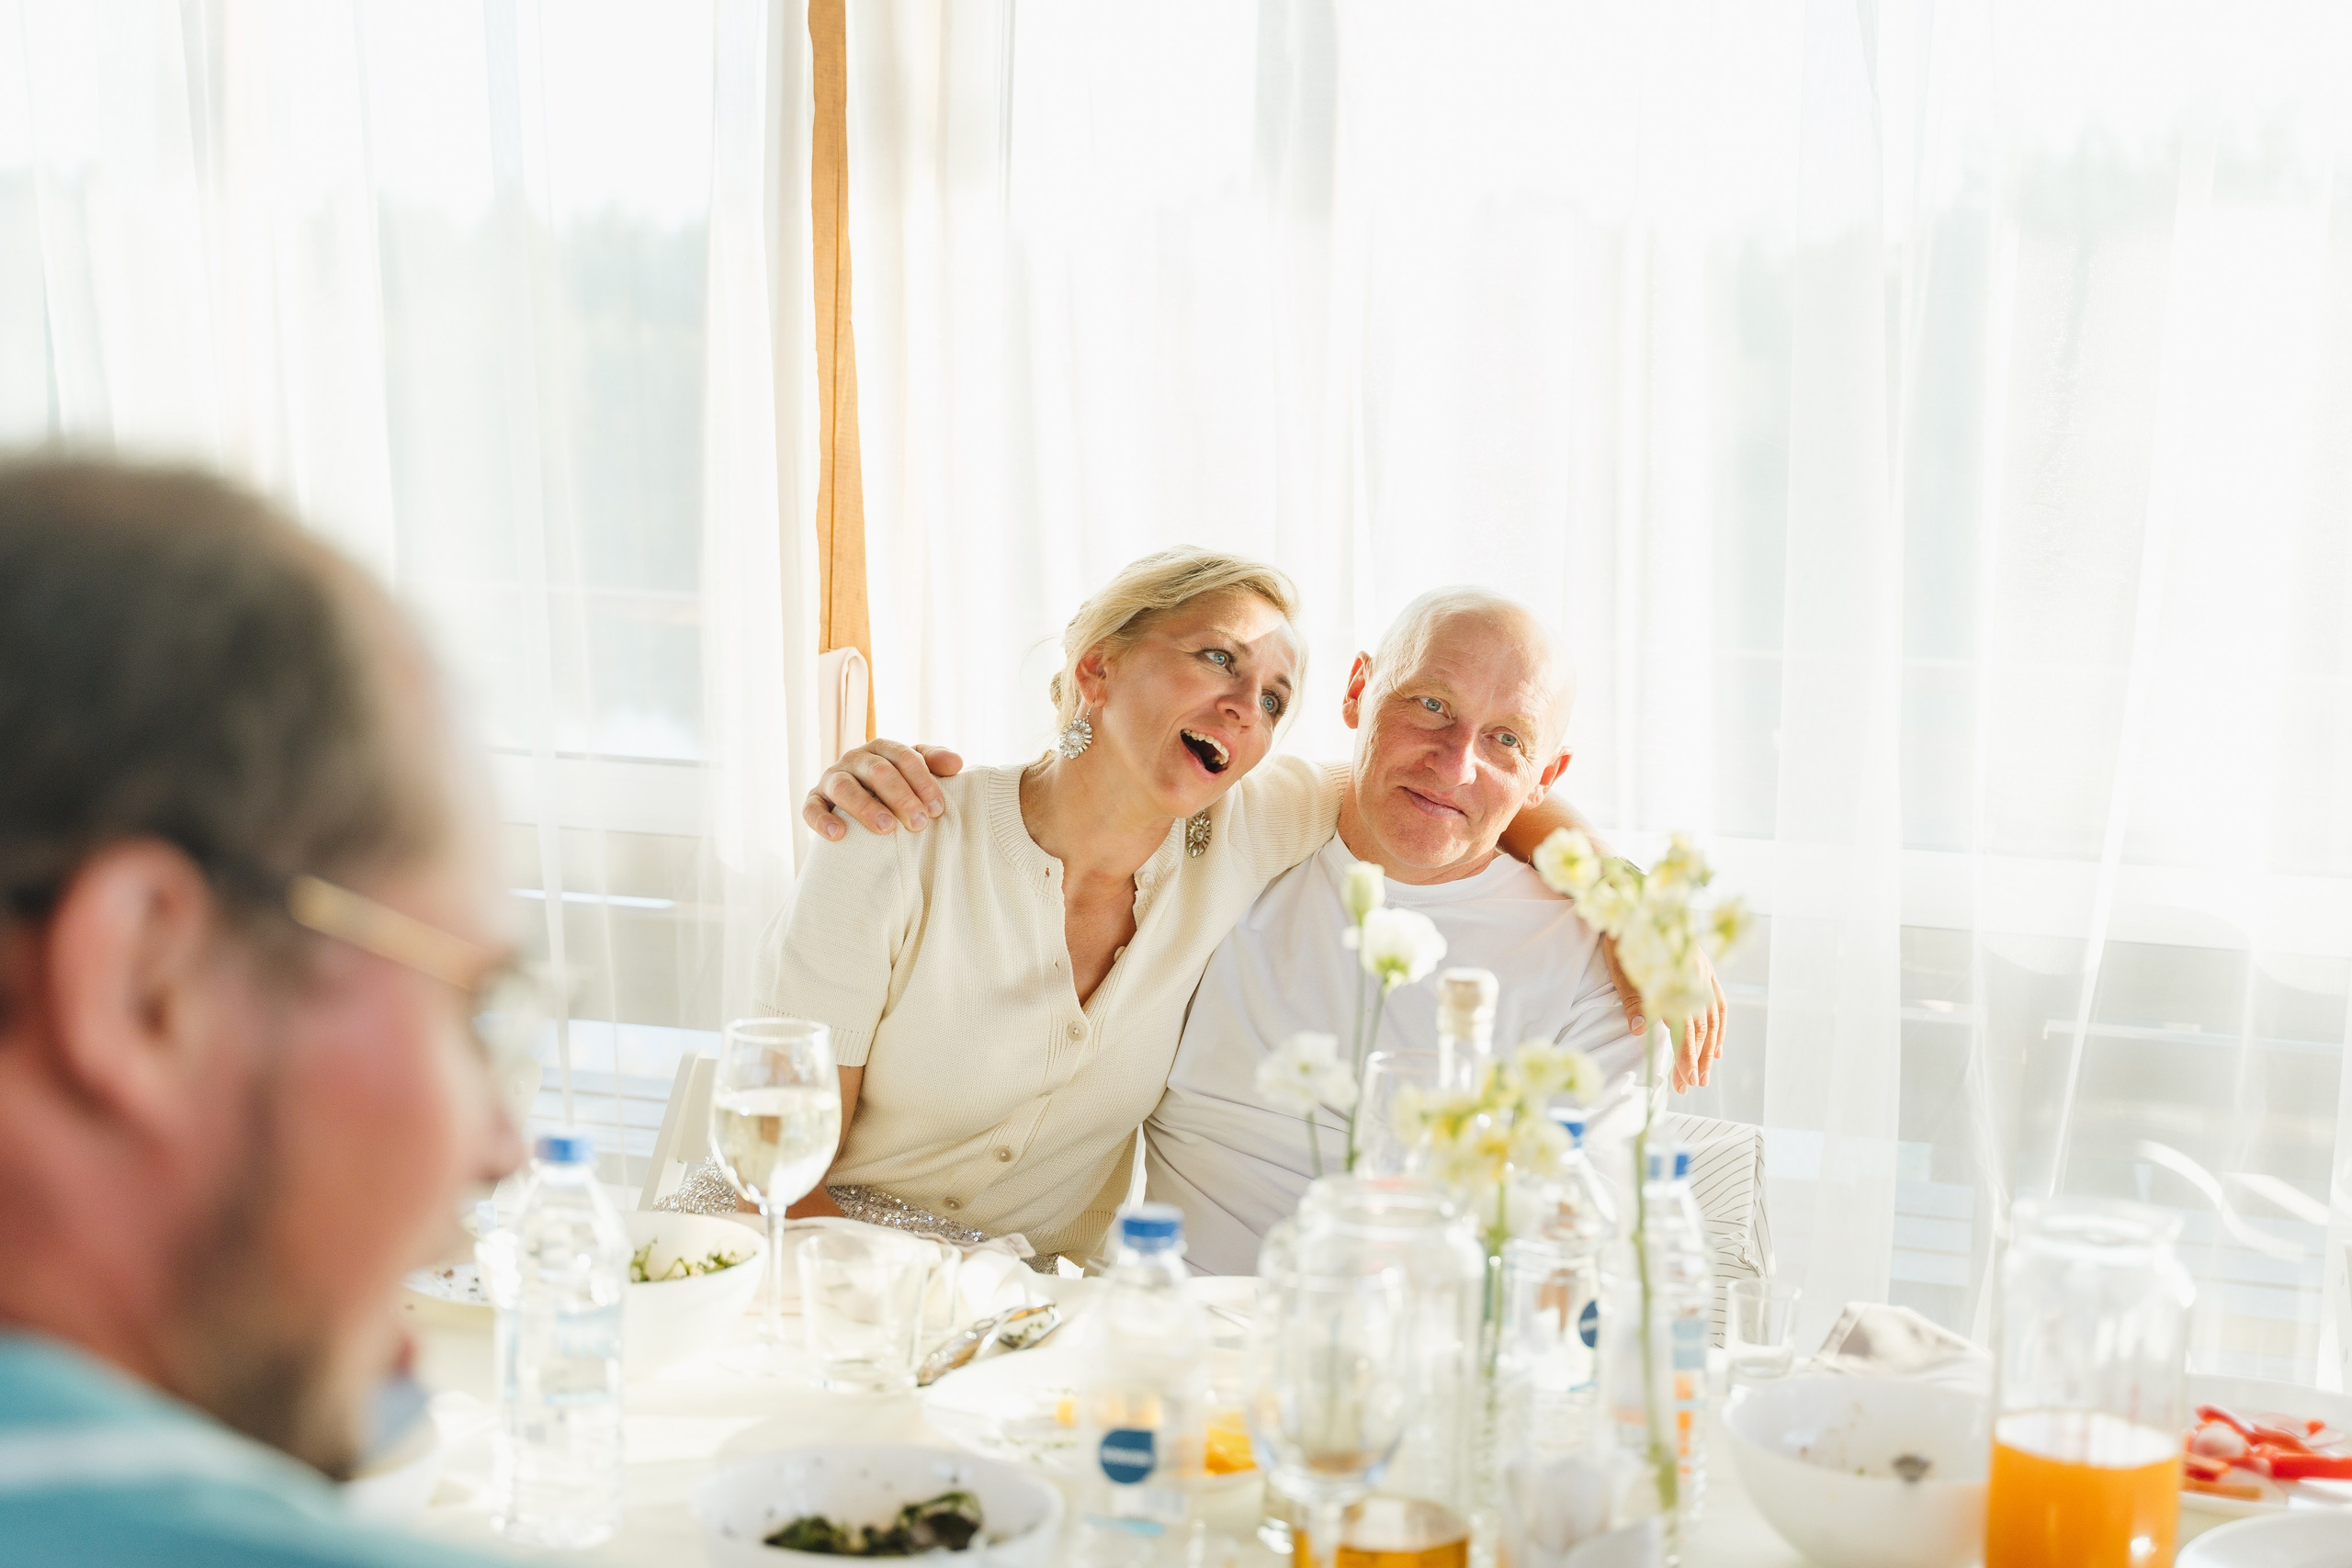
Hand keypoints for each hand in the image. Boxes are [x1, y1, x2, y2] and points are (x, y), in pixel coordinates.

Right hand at [804, 739, 964, 839]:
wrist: (857, 804)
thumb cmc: (894, 787)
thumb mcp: (915, 771)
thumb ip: (935, 762)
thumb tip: (956, 764)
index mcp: (882, 748)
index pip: (904, 757)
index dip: (923, 782)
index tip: (937, 810)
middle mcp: (855, 759)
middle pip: (877, 771)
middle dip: (901, 797)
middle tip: (918, 823)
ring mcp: (831, 778)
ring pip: (844, 787)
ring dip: (866, 807)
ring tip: (886, 828)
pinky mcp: (814, 799)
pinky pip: (812, 808)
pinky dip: (822, 821)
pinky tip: (839, 835)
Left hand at [1603, 938, 1728, 1092]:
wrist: (1637, 900)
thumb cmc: (1623, 934)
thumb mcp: (1621, 966)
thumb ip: (1633, 998)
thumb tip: (1637, 1032)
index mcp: (1675, 976)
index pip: (1684, 1025)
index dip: (1685, 1054)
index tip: (1683, 1079)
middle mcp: (1695, 975)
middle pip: (1701, 1026)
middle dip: (1695, 1059)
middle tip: (1688, 1086)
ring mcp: (1703, 971)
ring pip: (1712, 1018)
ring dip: (1707, 1050)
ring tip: (1702, 1076)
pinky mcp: (1705, 968)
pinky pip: (1718, 1004)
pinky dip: (1718, 1029)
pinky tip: (1715, 1049)